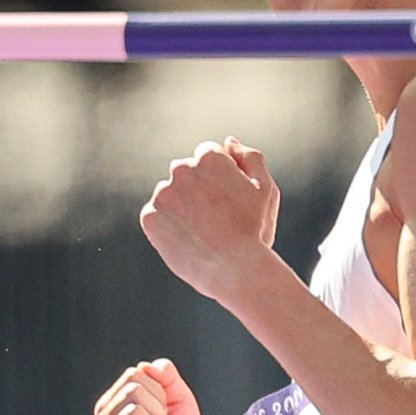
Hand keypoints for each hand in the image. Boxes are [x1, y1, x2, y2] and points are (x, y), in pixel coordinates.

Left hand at [140, 137, 281, 301]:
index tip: (228, 199)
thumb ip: (250, 158)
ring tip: (202, 231)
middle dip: (198, 188)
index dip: (221, 178)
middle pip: (186, 172)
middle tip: (216, 217)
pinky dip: (168, 225)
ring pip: (170, 194)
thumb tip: (228, 142)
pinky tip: (188, 239)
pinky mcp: (149, 218)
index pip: (207, 156)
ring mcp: (163, 195)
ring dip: (182, 206)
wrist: (235, 272)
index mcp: (209, 158)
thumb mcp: (266, 189)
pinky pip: (156, 215)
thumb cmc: (255, 230)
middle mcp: (181, 170)